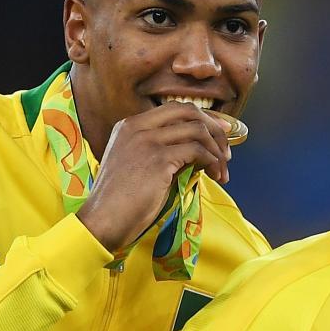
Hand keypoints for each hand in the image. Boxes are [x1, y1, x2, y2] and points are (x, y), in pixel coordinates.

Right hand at [76, 100, 237, 254]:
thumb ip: (164, 153)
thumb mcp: (139, 166)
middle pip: (188, 112)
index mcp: (129, 125)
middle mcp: (137, 127)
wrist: (103, 220)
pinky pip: (198, 151)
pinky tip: (215, 176)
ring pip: (197, 130)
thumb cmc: (121, 201)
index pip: (175, 109)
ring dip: (217, 151)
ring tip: (221, 172)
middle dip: (215, 129)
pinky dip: (212, 162)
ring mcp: (147, 141)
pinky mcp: (158, 159)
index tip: (221, 134)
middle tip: (226, 152)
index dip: (203, 119)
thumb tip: (199, 152)